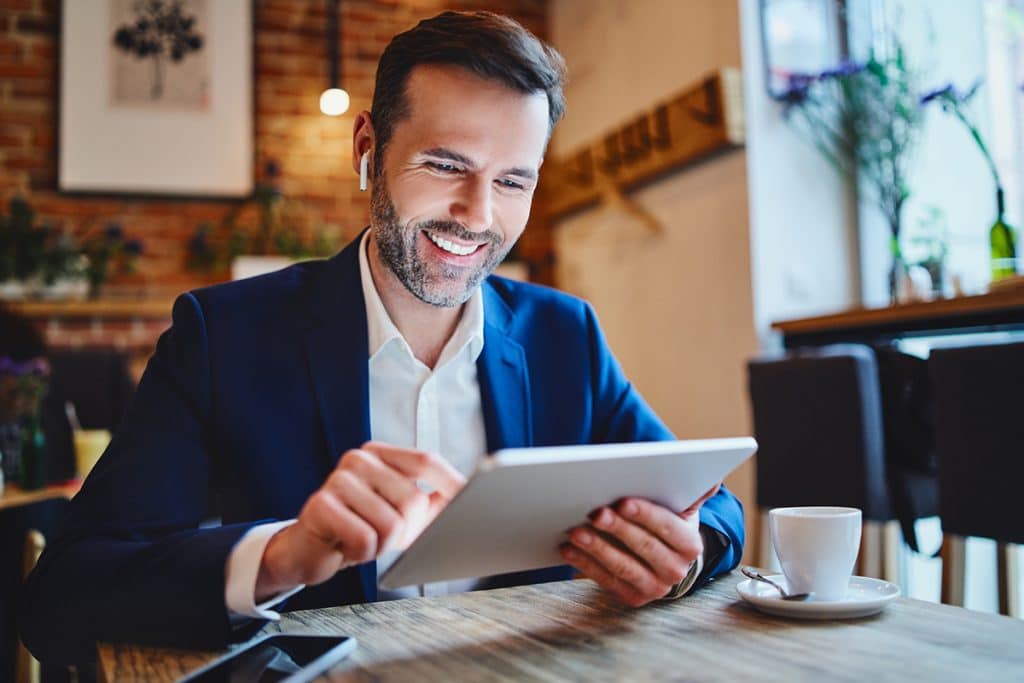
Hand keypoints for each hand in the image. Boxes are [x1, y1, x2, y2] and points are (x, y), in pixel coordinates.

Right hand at [256, 441, 465, 600]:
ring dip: (382, 545)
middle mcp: (358, 460)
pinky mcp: (320, 506)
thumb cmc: (359, 528)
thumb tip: (470, 499)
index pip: (426, 461)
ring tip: (364, 539)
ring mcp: (337, 480)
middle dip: (408, 531)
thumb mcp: (400, 512)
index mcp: (380, 454)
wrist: (308, 550)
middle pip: (413, 499)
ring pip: (391, 524)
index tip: (474, 500)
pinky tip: (346, 546)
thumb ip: (432, 502)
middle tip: (385, 536)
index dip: (452, 484)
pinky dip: (362, 553)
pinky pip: (365, 539)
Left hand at [559, 484, 720, 606]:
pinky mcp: (631, 597)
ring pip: (622, 566)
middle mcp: (676, 570)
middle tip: (595, 513)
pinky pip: (605, 580)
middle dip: (617, 528)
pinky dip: (584, 563)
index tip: (622, 501)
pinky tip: (568, 548)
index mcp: (690, 545)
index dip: (644, 514)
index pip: (667, 526)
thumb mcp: (681, 508)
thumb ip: (692, 493)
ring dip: (596, 548)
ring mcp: (653, 587)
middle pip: (643, 546)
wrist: (664, 559)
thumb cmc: (666, 523)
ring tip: (575, 531)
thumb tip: (712, 481)